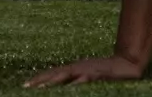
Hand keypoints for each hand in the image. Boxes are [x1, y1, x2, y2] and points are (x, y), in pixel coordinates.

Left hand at [25, 55, 144, 86]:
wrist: (126, 63)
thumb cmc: (106, 72)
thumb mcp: (87, 76)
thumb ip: (75, 80)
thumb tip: (63, 86)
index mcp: (73, 68)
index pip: (52, 73)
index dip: (39, 79)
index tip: (25, 84)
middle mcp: (77, 67)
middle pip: (55, 73)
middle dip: (40, 80)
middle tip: (25, 86)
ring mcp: (86, 70)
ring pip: (66, 75)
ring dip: (53, 81)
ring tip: (40, 87)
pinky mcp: (98, 74)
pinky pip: (85, 79)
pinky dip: (77, 83)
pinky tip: (70, 87)